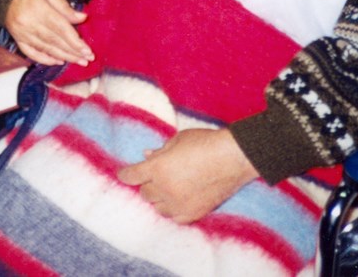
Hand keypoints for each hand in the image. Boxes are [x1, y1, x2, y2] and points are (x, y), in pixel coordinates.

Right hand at [3, 0, 93, 65]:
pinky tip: (58, 62)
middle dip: (73, 52)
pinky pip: (31, 53)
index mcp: (38, 8)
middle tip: (87, 59)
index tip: (87, 50)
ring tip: (78, 61)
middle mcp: (29, 23)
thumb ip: (65, 6)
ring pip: (46, 49)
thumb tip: (82, 18)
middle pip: (54, 41)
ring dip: (63, 57)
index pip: (60, 28)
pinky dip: (45, 59)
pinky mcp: (17, 39)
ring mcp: (22, 33)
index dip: (75, 41)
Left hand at [116, 128, 259, 223]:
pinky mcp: (194, 213)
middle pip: (145, 193)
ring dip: (159, 198)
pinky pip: (174, 217)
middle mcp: (165, 189)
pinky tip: (177, 201)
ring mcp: (179, 203)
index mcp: (158, 168)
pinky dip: (172, 210)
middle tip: (155, 177)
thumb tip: (147, 155)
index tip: (122, 174)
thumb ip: (160, 150)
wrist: (234, 158)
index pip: (131, 176)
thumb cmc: (206, 143)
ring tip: (167, 188)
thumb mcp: (178, 140)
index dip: (125, 174)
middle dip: (147, 184)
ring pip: (157, 207)